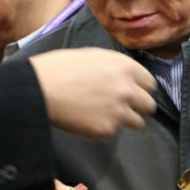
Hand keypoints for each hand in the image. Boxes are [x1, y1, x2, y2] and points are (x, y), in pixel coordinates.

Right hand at [29, 48, 156, 138]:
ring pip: (137, 122)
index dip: (139, 88)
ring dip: (124, 120)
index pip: (150, 84)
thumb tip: (123, 78)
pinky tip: (87, 119)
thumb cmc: (59, 67)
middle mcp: (128, 89)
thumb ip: (114, 68)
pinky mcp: (106, 130)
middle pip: (149, 105)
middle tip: (120, 106)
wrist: (40, 88)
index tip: (131, 92)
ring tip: (104, 115)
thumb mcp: (92, 56)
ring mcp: (119, 112)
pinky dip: (103, 128)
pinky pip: (113, 133)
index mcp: (125, 67)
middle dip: (137, 106)